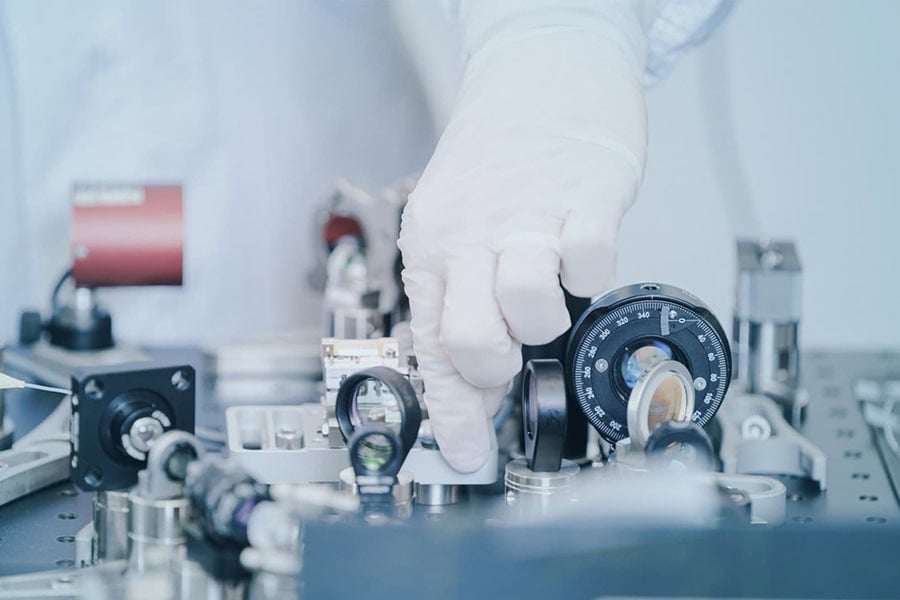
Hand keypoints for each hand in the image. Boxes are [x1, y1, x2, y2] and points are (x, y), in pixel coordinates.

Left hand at [398, 3, 648, 470]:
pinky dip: (594, 272)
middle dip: (495, 366)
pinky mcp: (586, 196)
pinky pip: (592, 263)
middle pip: (468, 339)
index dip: (451, 416)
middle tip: (513, 349)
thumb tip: (481, 387)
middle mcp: (471, 233)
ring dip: (548, 319)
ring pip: (528, 307)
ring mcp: (528, 215)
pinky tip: (583, 249)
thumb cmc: (501, 153)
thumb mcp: (460, 223)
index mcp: (433, 245)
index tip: (467, 456)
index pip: (431, 348)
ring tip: (551, 288)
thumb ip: (467, 302)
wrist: (540, 67)